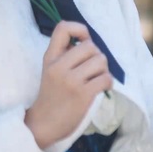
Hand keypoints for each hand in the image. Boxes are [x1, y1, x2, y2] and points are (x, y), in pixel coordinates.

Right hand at [24, 21, 113, 147]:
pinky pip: (106, 78)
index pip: (63, 28)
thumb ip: (65, 54)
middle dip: (96, 56)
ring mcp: (71, 81)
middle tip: (92, 69)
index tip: (83, 41)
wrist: (44, 123)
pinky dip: (108, 82)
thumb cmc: (52, 95)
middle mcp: (59, 66)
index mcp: (50, 57)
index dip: (79, 29)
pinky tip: (101, 87)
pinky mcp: (83, 94)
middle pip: (90, 46)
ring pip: (101, 60)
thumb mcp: (51, 69)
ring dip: (103, 70)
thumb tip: (88, 41)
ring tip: (96, 78)